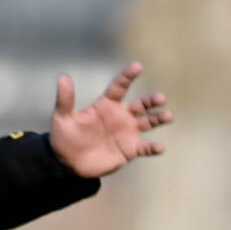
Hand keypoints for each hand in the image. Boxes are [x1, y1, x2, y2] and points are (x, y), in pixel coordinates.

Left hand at [50, 63, 171, 177]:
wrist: (69, 163)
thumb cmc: (64, 137)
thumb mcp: (62, 118)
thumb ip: (65, 99)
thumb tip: (63, 77)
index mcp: (106, 105)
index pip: (119, 87)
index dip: (128, 76)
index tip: (137, 66)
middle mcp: (120, 116)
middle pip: (140, 104)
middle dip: (151, 100)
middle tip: (161, 98)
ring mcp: (127, 133)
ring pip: (148, 123)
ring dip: (159, 118)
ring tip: (168, 116)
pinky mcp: (130, 150)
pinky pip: (145, 148)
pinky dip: (153, 147)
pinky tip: (160, 147)